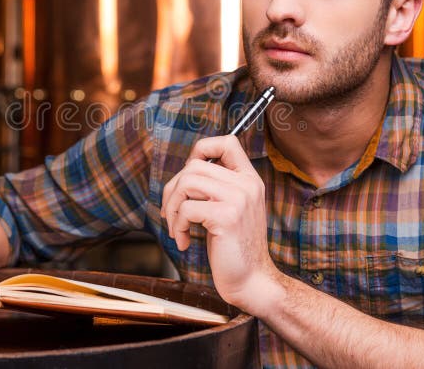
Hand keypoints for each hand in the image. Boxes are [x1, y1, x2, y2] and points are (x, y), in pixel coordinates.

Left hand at [160, 135, 279, 312]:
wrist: (252, 281)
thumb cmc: (233, 248)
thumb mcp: (230, 209)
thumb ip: (216, 187)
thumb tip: (183, 173)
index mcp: (249, 179)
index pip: (227, 142)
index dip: (201, 150)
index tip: (188, 175)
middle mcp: (247, 184)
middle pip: (194, 165)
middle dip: (173, 189)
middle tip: (171, 213)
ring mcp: (239, 199)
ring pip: (187, 183)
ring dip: (171, 207)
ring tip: (176, 228)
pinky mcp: (227, 217)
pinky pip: (186, 208)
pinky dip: (177, 225)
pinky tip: (183, 241)